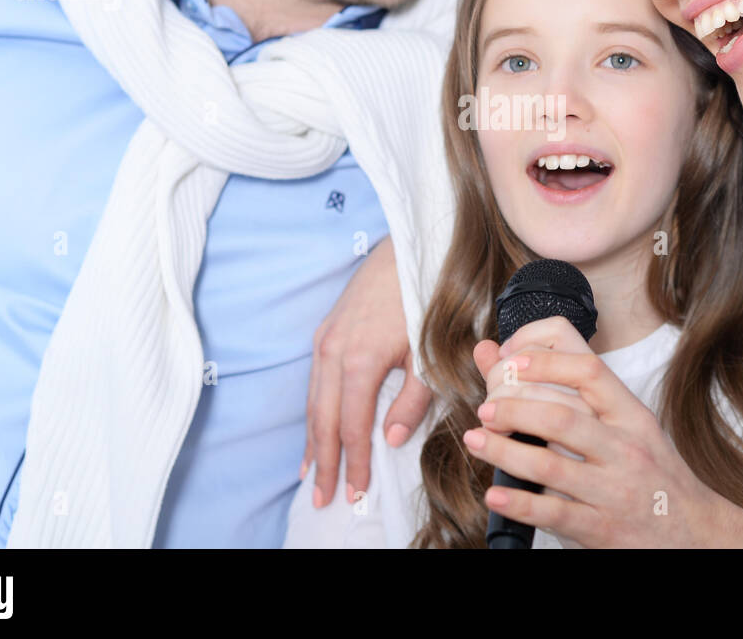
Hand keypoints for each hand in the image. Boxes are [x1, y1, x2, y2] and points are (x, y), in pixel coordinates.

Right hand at [302, 236, 431, 507]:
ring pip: (313, 401)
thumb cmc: (426, 297)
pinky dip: (314, 410)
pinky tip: (316, 427)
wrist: (409, 244)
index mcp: (359, 360)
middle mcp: (333, 351)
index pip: (352, 425)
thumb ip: (413, 398)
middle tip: (322, 498)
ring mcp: (325, 339)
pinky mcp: (326, 330)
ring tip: (311, 474)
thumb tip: (390, 439)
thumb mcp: (430, 352)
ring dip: (312, 440)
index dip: (353, 461)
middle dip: (323, 461)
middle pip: (323, 419)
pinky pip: (314, 381)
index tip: (354, 492)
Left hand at [463, 316, 733, 546]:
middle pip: (562, 416)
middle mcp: (624, 448)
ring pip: (550, 465)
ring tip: (475, 440)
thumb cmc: (649, 470)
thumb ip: (562, 389)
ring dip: (503, 450)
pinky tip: (494, 493)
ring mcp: (613, 490)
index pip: (589, 370)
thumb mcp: (623, 424)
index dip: (545, 360)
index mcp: (630, 415)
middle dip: (514, 408)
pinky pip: (553, 513)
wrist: (692, 531)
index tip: (511, 361)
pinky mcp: (600, 528)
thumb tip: (493, 352)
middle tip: (486, 409)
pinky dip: (518, 503)